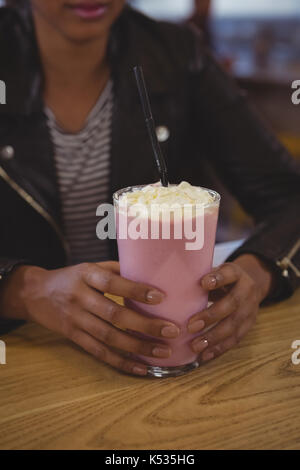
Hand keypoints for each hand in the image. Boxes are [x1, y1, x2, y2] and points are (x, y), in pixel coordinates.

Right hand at [0, 262, 179, 375]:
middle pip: (114, 314)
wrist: (34, 293)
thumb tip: (150, 273)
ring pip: (109, 337)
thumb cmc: (70, 277)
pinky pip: (99, 352)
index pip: (112, 282)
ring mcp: (75, 320)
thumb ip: (116, 270)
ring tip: (163, 351)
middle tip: (171, 331)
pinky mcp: (73, 337)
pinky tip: (142, 368)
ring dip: (138, 347)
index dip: (136, 290)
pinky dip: (121, 362)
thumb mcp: (89, 266)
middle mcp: (80, 298)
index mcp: (86, 275)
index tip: (161, 297)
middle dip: (145, 325)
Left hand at [187, 255, 274, 362]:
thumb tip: (170, 284)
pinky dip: (219, 348)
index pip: (230, 274)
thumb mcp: (215, 272)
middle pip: (232, 303)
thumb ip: (199, 277)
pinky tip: (205, 355)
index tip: (203, 283)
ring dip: (214, 337)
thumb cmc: (222, 279)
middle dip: (211, 316)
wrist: (251, 286)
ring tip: (196, 346)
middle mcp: (246, 291)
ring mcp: (250, 310)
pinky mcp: (249, 326)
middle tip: (191, 326)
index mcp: (236, 273)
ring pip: (234, 325)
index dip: (218, 278)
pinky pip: (235, 339)